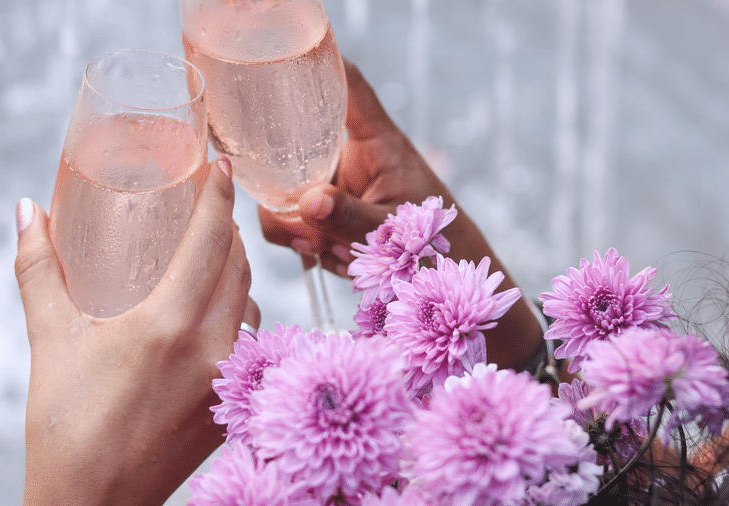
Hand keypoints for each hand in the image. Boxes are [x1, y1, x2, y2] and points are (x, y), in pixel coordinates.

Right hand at [15, 159, 258, 505]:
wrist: (92, 504)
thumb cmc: (63, 425)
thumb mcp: (49, 341)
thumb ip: (38, 270)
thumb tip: (28, 210)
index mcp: (167, 325)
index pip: (211, 241)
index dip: (219, 197)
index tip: (220, 166)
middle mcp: (210, 348)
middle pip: (239, 267)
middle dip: (228, 229)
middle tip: (208, 205)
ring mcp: (228, 380)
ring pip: (249, 303)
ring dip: (235, 272)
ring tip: (209, 254)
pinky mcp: (231, 405)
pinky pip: (248, 340)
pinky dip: (235, 313)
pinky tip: (210, 309)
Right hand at [258, 59, 447, 276]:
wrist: (446, 280)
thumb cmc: (438, 241)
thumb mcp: (398, 231)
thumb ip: (352, 217)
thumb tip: (307, 203)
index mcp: (376, 142)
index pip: (348, 86)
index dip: (320, 62)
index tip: (287, 56)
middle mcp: (347, 158)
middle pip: (292, 143)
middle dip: (284, 184)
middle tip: (303, 223)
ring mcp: (330, 189)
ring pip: (282, 192)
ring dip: (293, 226)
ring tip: (324, 249)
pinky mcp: (321, 219)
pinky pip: (289, 225)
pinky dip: (302, 246)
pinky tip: (328, 257)